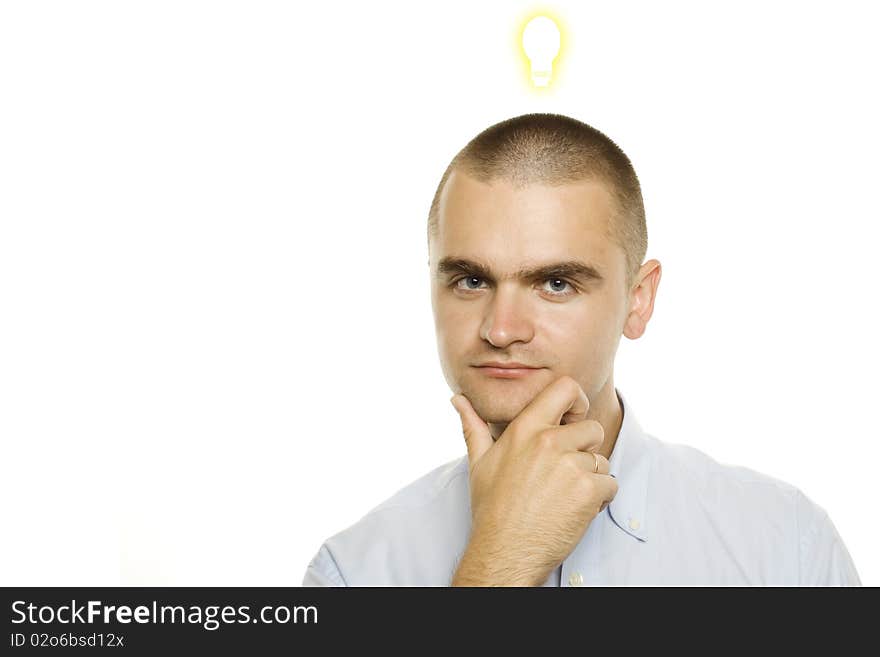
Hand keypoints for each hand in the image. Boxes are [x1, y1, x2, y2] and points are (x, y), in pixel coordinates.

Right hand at [449, 375, 617, 585]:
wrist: (505, 551)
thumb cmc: (491, 508)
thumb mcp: (478, 462)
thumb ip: (473, 426)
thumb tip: (457, 399)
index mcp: (525, 429)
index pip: (566, 388)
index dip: (577, 402)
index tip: (572, 420)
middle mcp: (549, 441)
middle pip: (592, 428)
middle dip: (586, 449)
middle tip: (565, 472)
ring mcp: (571, 465)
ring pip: (601, 460)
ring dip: (591, 478)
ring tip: (564, 496)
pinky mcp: (588, 490)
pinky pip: (610, 484)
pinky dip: (599, 499)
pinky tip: (574, 510)